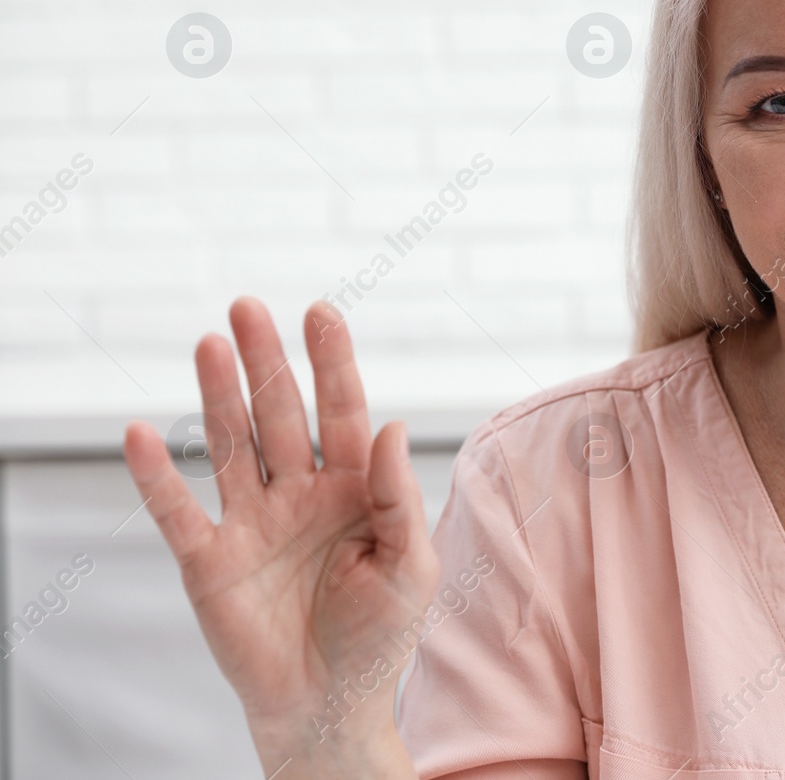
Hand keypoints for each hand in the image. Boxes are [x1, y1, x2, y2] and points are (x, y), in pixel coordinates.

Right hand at [123, 297, 438, 775]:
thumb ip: (398, 497)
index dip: (331, 362)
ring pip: (232, 447)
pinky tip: (144, 432)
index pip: (342, 411)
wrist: (330, 704)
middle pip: (280, 414)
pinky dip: (159, 476)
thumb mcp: (411, 565)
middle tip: (248, 308)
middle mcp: (298, 493)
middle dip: (266, 363)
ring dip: (219, 398)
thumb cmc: (380, 634)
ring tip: (209, 344)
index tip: (321, 311)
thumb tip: (390, 425)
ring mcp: (251, 522)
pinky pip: (179, 512)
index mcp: (353, 488)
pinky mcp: (209, 561)